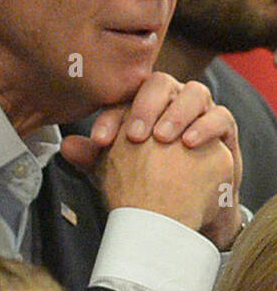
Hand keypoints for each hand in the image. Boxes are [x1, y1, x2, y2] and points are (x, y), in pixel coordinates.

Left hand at [66, 73, 242, 247]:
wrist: (184, 207)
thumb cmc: (146, 181)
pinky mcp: (224, 127)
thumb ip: (92, 157)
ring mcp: (199, 110)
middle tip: (134, 135)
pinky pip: (220, 116)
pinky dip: (205, 126)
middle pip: (159, 84)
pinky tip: (189, 143)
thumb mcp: (115, 172)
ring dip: (176, 113)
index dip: (109, 117)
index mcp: (139, 104)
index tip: (98, 141)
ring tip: (162, 138)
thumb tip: (66, 146)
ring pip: (193, 92)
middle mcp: (169, 100)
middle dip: (144, 106)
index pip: (123, 99)